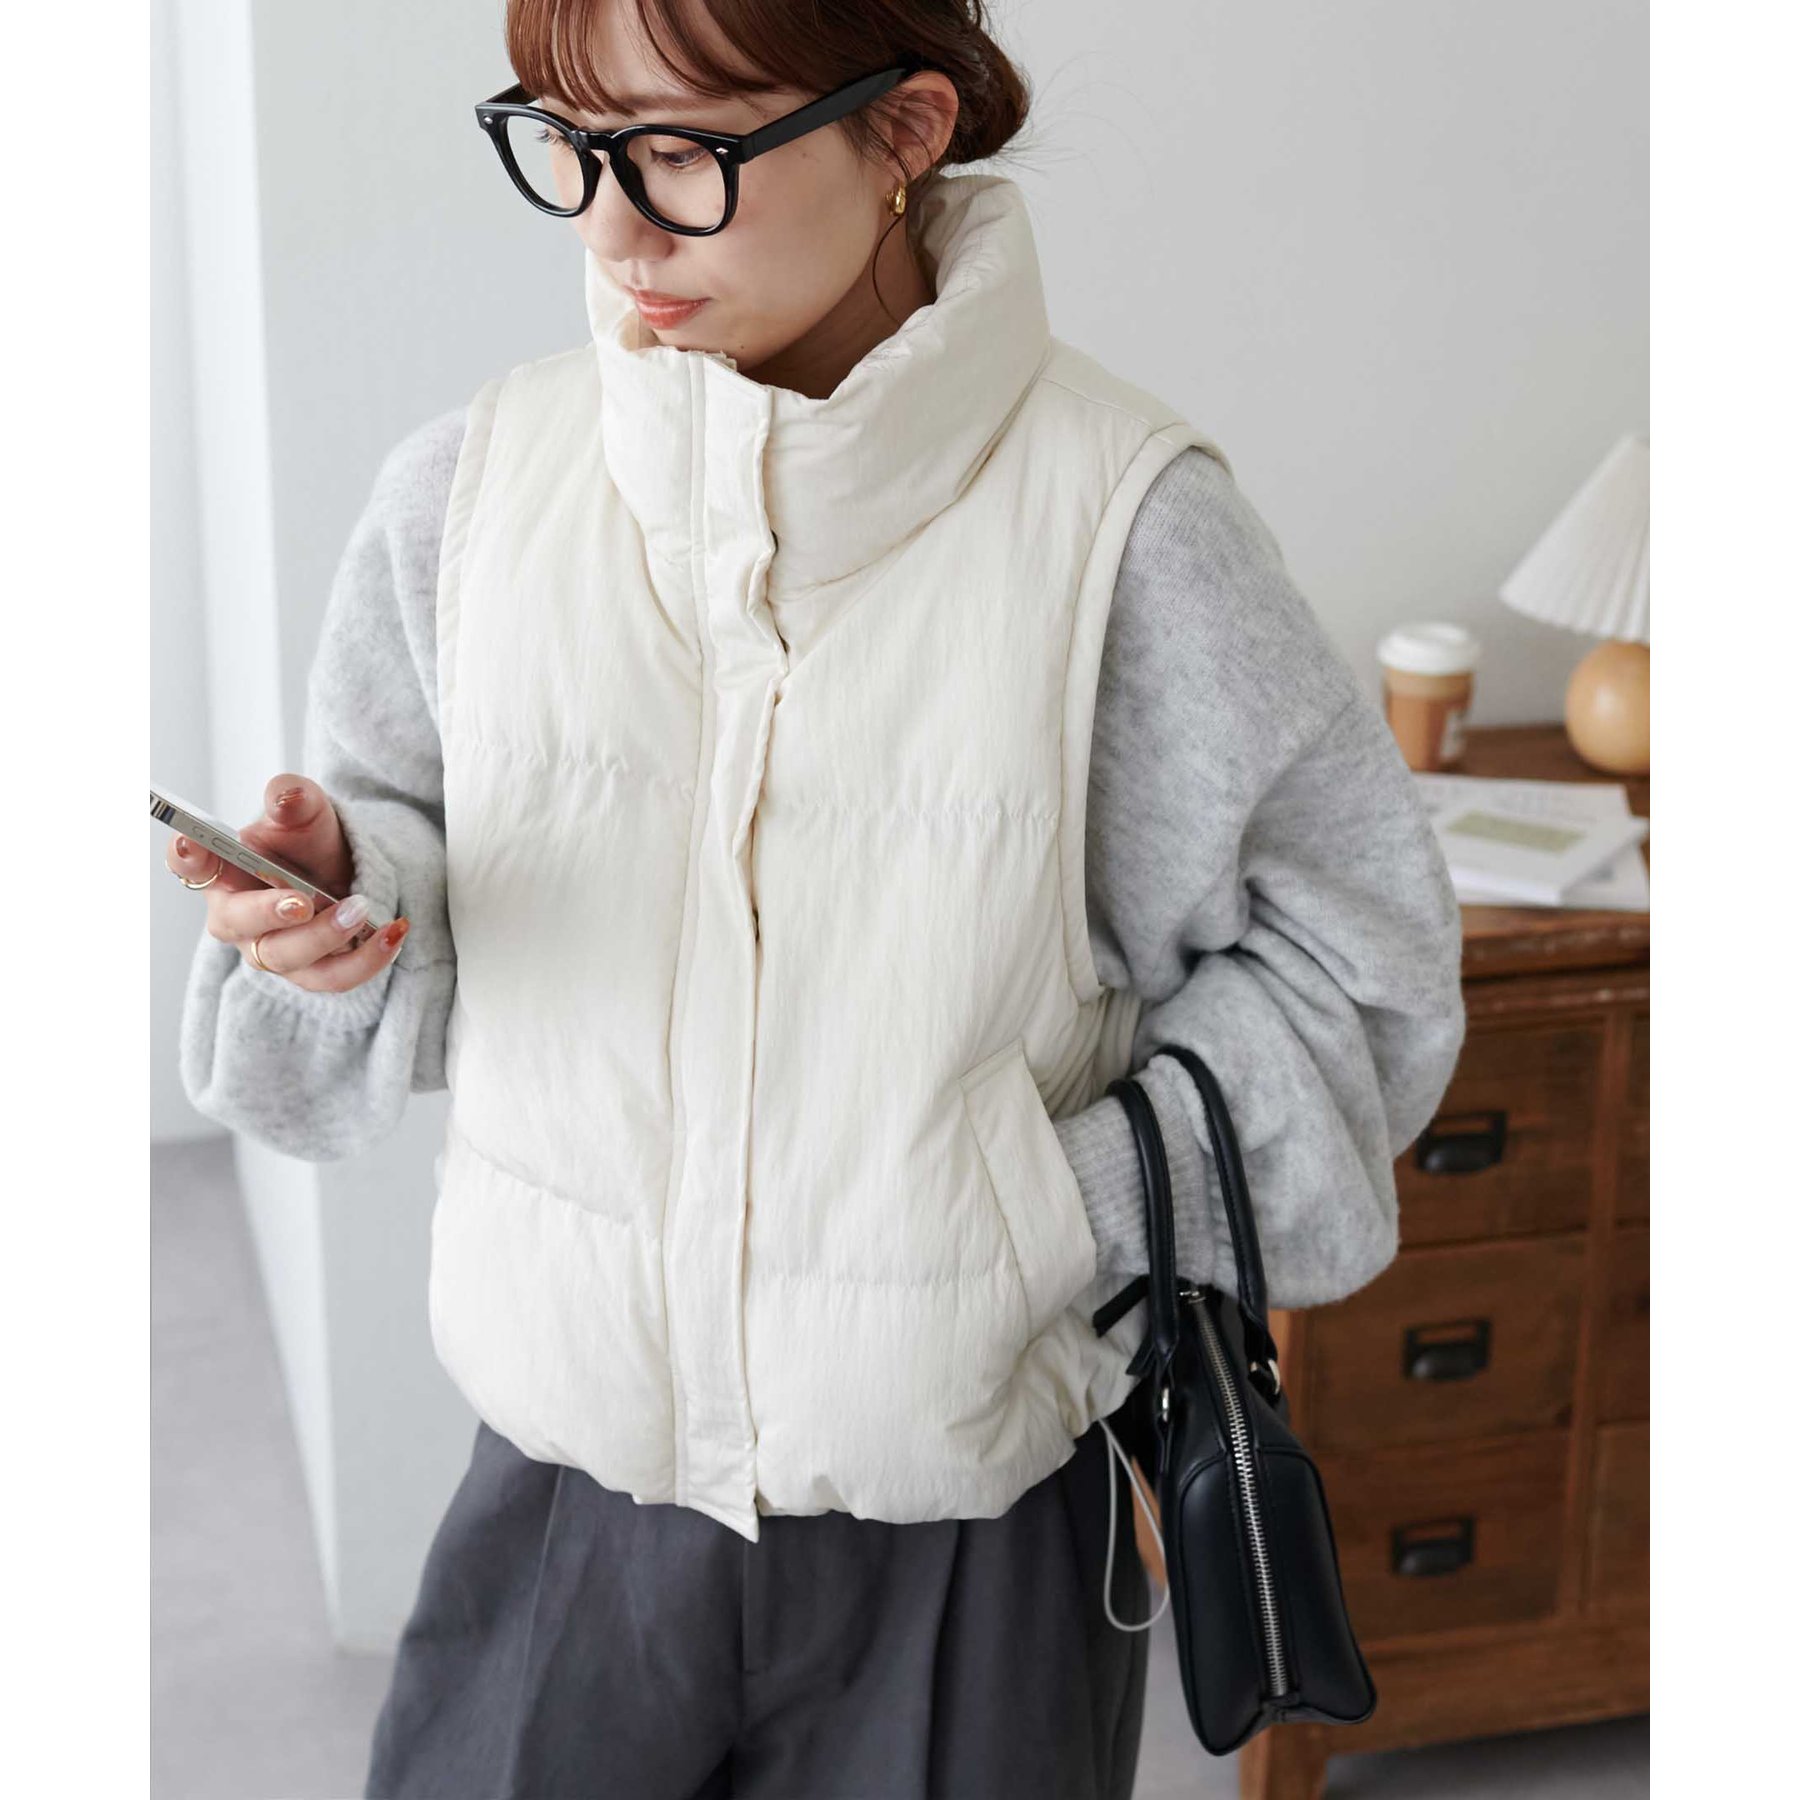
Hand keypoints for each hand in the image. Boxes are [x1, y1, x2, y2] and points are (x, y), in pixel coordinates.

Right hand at [165, 773, 409, 991]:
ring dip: (324, 936)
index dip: (186, 856)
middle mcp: (237, 917)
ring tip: (361, 910)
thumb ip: (293, 799)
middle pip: (237, 924)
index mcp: (224, 870)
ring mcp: (270, 949)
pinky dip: (366, 958)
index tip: (190, 841)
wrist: (347, 872)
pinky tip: (392, 931)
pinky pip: (333, 977)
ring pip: (286, 957)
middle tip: (303, 901)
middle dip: (269, 913)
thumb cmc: (309, 842)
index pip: (191, 864)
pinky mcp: (309, 972)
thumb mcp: (307, 810)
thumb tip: (285, 798)